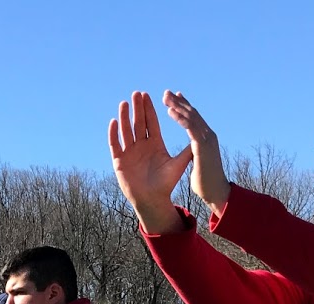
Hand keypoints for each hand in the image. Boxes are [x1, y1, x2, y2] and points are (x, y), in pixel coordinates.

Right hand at [108, 91, 191, 233]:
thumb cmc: (166, 184)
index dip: (149, 109)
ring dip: (124, 117)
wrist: (152, 199)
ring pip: (126, 131)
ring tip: (124, 103)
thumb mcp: (178, 164)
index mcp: (154, 144)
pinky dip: (114, 133)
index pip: (151, 123)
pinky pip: (115, 144)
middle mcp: (141, 146)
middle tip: (136, 93)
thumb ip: (187, 150)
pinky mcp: (119, 161)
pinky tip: (114, 121)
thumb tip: (199, 137)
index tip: (148, 95)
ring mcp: (129, 152)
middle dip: (137, 108)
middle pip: (138, 123)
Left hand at [162, 90, 230, 215]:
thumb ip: (197, 154)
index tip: (175, 100)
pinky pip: (189, 127)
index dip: (185, 109)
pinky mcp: (202, 144)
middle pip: (192, 114)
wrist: (215, 192)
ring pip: (191, 117)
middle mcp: (208, 135)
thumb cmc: (206, 182)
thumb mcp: (199, 163)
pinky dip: (180, 118)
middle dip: (179, 103)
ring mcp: (206, 138)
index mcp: (206, 139)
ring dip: (177, 106)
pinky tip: (170, 111)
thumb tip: (194, 152)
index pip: (194, 120)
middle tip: (167, 93)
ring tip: (165, 97)